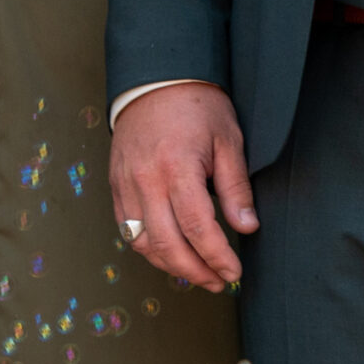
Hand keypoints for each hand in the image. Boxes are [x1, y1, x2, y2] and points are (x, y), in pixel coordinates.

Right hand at [108, 82, 256, 291]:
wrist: (155, 81)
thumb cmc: (197, 106)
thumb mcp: (228, 140)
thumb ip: (235, 187)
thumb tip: (247, 227)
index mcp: (177, 168)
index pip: (198, 228)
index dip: (217, 256)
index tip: (233, 271)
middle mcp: (146, 182)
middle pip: (168, 245)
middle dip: (195, 271)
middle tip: (218, 282)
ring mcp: (126, 187)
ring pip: (144, 244)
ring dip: (172, 267)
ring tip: (198, 274)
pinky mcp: (116, 188)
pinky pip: (129, 231)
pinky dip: (150, 250)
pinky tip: (171, 256)